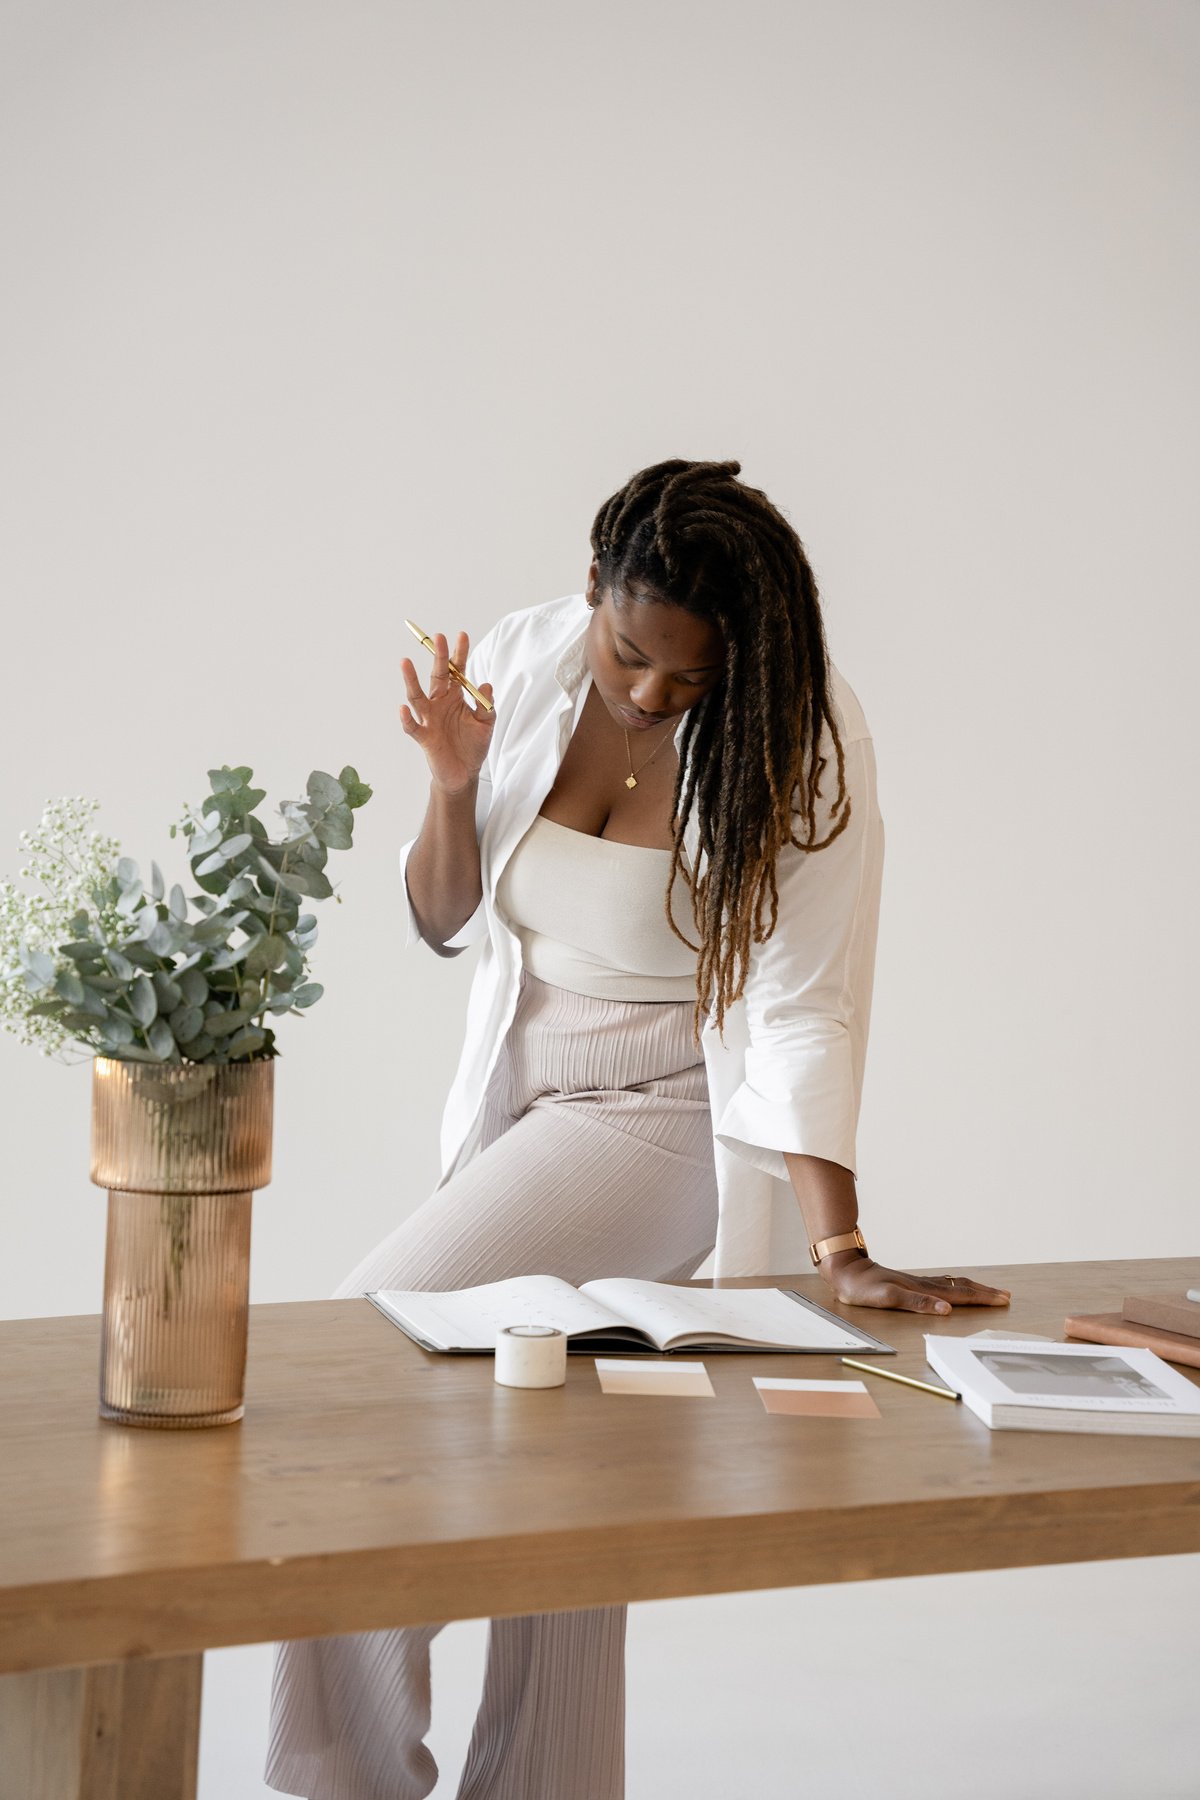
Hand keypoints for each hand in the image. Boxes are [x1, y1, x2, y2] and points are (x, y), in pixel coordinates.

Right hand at [399, 630, 495, 794]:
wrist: (464, 773)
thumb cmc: (473, 746)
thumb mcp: (486, 723)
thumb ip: (486, 705)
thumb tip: (486, 685)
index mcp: (455, 696)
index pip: (456, 671)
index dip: (458, 654)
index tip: (462, 635)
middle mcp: (439, 703)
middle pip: (437, 676)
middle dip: (438, 657)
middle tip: (439, 638)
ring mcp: (429, 718)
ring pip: (417, 696)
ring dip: (411, 680)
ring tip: (405, 662)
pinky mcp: (424, 737)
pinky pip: (412, 726)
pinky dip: (406, 718)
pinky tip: (402, 708)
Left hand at [820, 1254, 1010, 1316]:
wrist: (846, 1271)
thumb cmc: (863, 1288)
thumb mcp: (888, 1298)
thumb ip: (918, 1303)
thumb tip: (946, 1309)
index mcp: (923, 1289)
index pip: (960, 1294)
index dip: (982, 1298)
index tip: (1003, 1300)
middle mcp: (924, 1284)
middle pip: (961, 1287)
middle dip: (985, 1293)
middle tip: (1006, 1296)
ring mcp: (918, 1282)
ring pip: (953, 1284)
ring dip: (974, 1288)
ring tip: (990, 1291)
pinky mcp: (910, 1284)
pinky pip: (942, 1284)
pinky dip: (956, 1287)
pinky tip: (955, 1288)